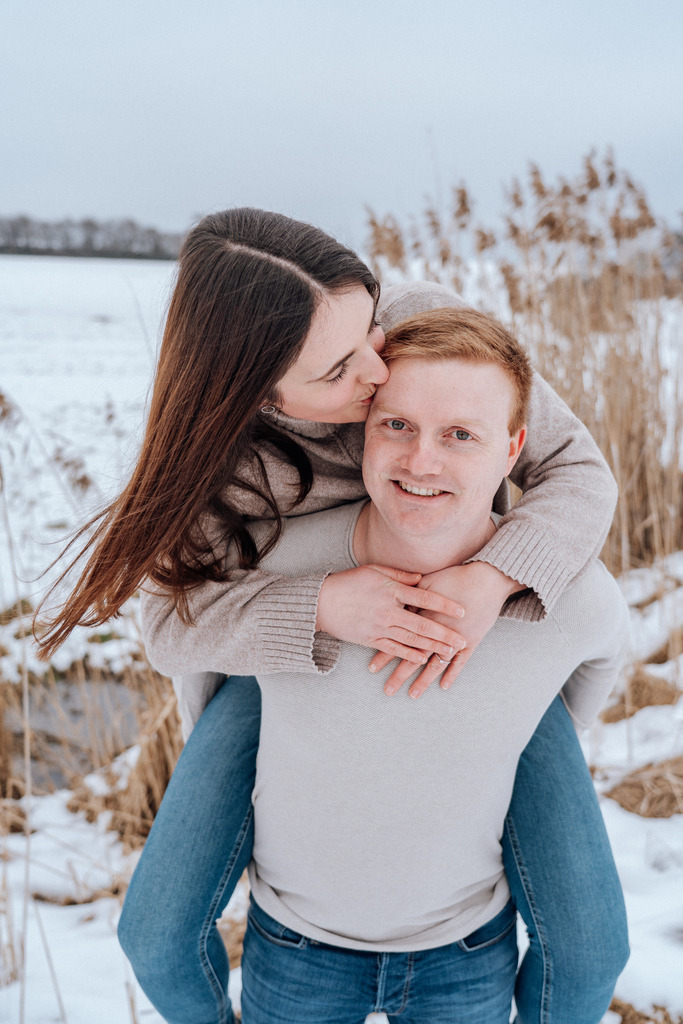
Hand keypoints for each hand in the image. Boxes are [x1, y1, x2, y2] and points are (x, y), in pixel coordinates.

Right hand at [316, 565, 465, 663]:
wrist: (321, 602)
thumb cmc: (349, 582)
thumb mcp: (374, 570)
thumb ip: (399, 575)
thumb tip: (421, 578)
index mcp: (391, 590)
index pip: (424, 597)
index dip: (444, 604)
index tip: (461, 611)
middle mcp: (388, 610)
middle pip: (422, 623)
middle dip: (444, 633)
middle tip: (463, 640)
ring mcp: (379, 626)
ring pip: (411, 639)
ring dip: (432, 647)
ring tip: (450, 652)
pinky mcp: (370, 639)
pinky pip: (394, 649)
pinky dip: (409, 655)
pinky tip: (423, 659)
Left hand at [369, 561, 522, 695]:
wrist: (486, 580)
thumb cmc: (455, 577)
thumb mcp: (426, 584)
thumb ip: (409, 596)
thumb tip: (394, 606)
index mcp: (423, 618)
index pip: (400, 640)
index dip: (385, 654)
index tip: (373, 667)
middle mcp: (437, 633)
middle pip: (415, 657)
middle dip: (400, 675)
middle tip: (388, 690)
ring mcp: (455, 640)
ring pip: (435, 665)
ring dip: (423, 681)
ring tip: (412, 695)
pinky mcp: (471, 641)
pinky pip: (461, 662)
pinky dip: (452, 674)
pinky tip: (443, 687)